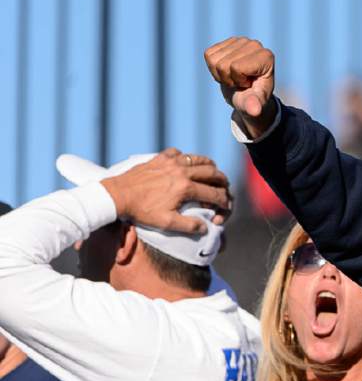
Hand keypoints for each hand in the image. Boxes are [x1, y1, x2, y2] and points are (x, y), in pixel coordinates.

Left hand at [100, 149, 230, 234]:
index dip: (224, 202)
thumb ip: (189, 226)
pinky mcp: (161, 157)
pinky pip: (180, 153)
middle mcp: (182, 171)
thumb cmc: (141, 211)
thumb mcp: (166, 223)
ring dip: (210, 167)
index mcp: (186, 188)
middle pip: (214, 173)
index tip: (225, 207)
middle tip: (225, 189)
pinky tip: (185, 166)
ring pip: (200, 159)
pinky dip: (187, 159)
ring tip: (212, 175)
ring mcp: (171, 162)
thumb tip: (205, 227)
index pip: (215, 193)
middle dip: (223, 182)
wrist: (117, 195)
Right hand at [204, 37, 277, 138]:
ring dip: (221, 74)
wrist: (247, 94)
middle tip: (240, 83)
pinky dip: (213, 67)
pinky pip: (208, 54)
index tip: (248, 84)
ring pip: (214, 59)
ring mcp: (240, 41)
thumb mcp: (254, 104)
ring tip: (235, 77)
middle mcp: (254, 45)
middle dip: (228, 79)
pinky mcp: (227, 41)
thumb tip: (254, 111)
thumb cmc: (253, 99)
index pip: (236, 67)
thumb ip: (254, 105)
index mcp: (266, 57)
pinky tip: (228, 71)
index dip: (238, 80)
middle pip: (223, 64)